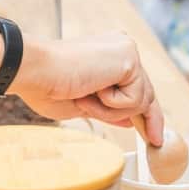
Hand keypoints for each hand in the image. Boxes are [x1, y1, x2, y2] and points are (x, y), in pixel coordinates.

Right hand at [9, 32, 162, 139]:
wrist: (34, 71)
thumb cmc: (47, 88)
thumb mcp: (85, 106)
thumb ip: (109, 111)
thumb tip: (130, 121)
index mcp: (110, 55)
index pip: (137, 88)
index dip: (148, 114)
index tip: (154, 136)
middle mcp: (122, 48)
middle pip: (146, 94)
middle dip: (146, 120)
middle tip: (154, 140)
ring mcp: (127, 51)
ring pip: (141, 100)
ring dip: (111, 111)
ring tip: (83, 99)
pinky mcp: (129, 58)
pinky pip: (135, 99)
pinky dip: (111, 106)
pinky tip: (90, 91)